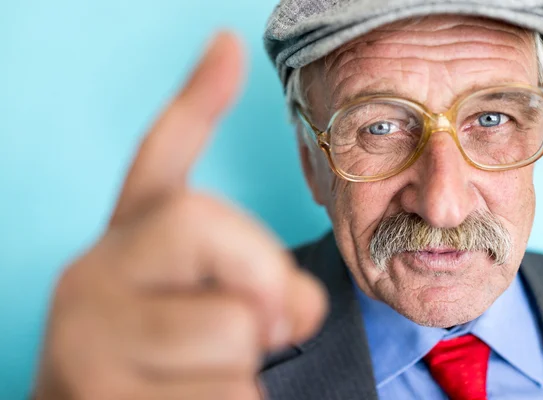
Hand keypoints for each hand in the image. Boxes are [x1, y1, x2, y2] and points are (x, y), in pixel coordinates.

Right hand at [33, 32, 326, 399]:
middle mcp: (94, 272)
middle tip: (263, 322)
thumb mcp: (200, 300)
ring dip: (247, 362)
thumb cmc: (163, 355)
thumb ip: (255, 283)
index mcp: (127, 241)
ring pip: (230, 329)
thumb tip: (302, 303)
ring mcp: (89, 337)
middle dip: (264, 276)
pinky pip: (227, 395)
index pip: (159, 159)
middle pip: (208, 227)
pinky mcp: (101, 396)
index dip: (197, 100)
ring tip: (203, 372)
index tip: (228, 46)